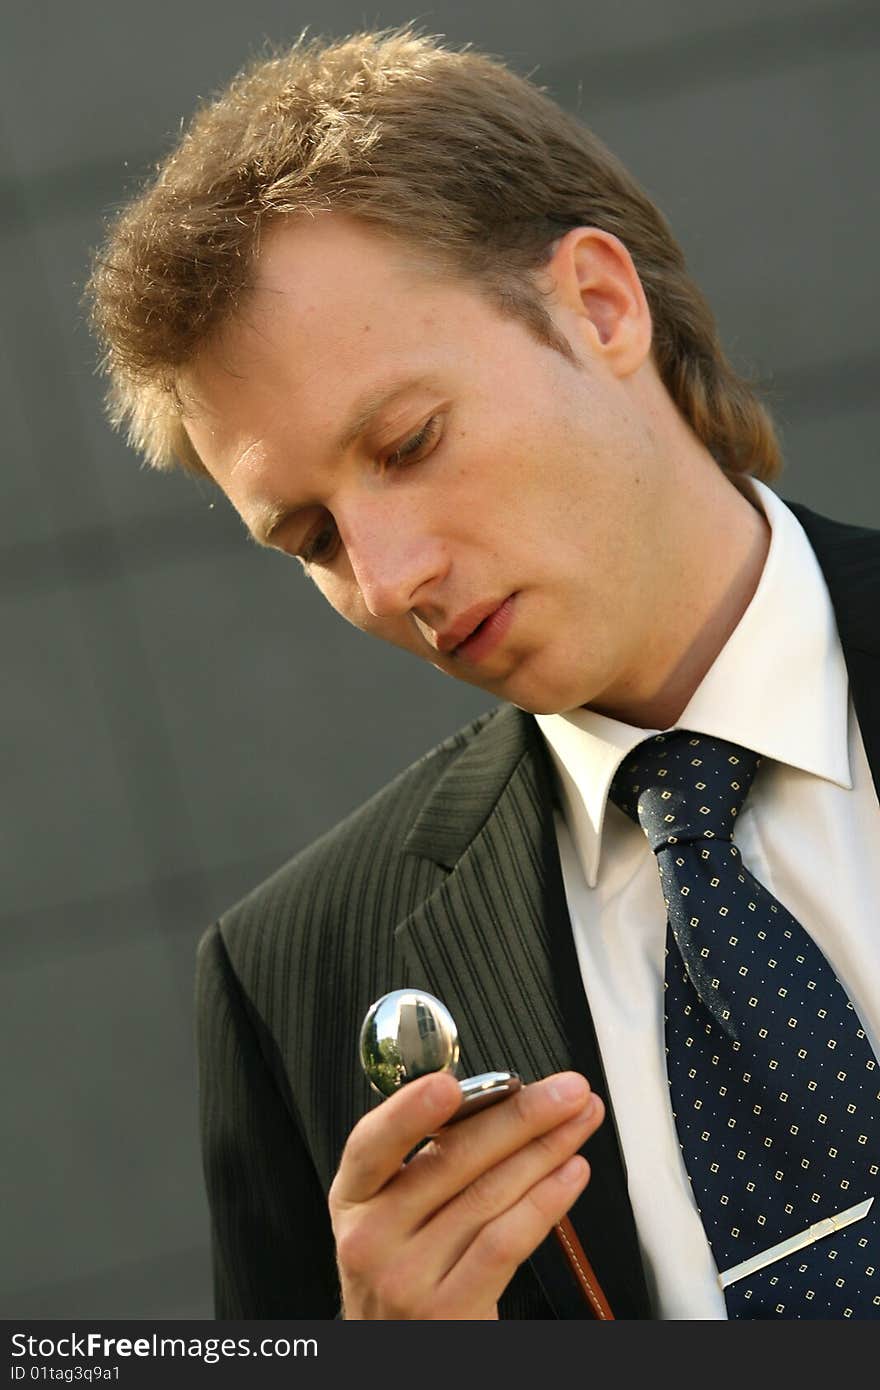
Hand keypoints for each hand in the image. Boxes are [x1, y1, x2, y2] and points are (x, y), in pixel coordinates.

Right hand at [328, 1070, 603, 1318]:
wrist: (395, 1350)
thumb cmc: (403, 1268)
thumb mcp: (391, 1213)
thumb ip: (428, 1160)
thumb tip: (501, 1103)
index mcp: (354, 1197)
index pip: (371, 1145)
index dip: (408, 1111)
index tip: (451, 1085)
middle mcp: (371, 1238)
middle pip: (450, 1160)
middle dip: (519, 1114)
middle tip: (564, 1090)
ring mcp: (408, 1278)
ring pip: (488, 1195)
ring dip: (546, 1150)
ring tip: (579, 1122)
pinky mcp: (449, 1311)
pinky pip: (506, 1242)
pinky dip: (545, 1200)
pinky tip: (570, 1173)